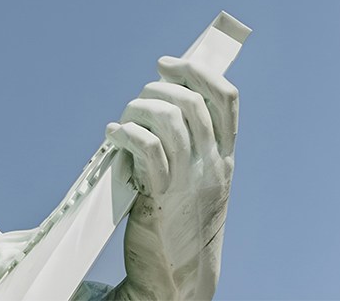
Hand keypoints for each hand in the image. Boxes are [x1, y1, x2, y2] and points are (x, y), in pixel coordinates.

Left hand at [106, 56, 237, 300]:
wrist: (180, 275)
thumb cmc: (182, 222)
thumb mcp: (200, 181)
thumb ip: (192, 145)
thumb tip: (164, 102)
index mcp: (224, 158)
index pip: (226, 99)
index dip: (198, 71)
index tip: (168, 64)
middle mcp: (211, 165)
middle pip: (191, 103)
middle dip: (157, 89)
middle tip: (137, 100)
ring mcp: (188, 181)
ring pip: (168, 121)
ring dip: (137, 109)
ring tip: (123, 120)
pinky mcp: (160, 197)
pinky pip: (147, 150)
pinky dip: (126, 133)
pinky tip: (113, 134)